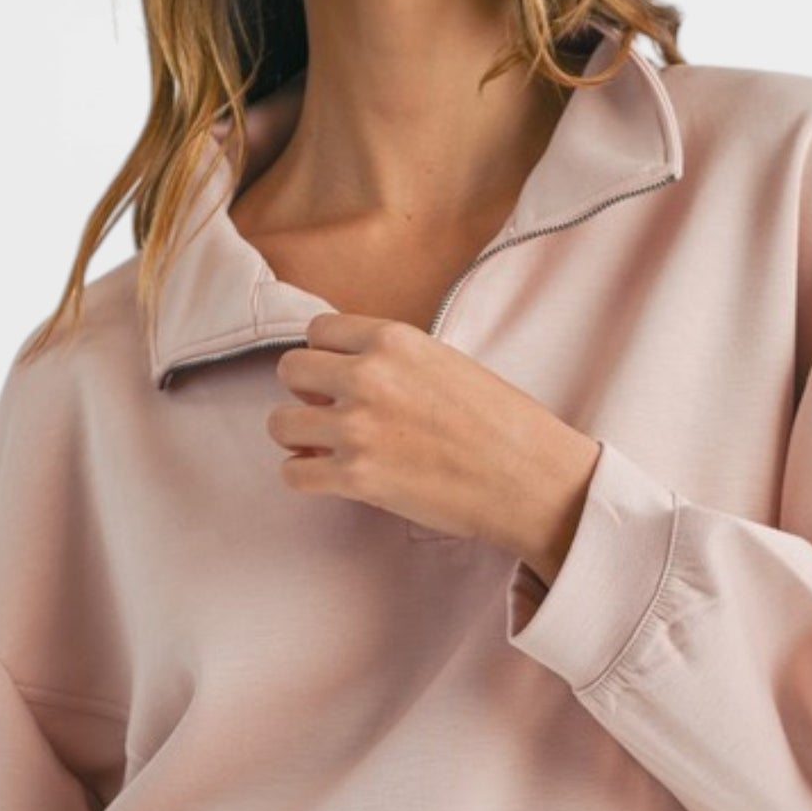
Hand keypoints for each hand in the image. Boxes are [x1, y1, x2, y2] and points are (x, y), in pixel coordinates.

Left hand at [266, 312, 600, 578]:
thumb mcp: (449, 363)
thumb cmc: (504, 425)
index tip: (338, 377)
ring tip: (328, 448)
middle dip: (306, 392)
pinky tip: (331, 477)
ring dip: (300, 437)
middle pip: (290, 370)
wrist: (531, 480)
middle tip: (331, 412)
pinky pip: (293, 473)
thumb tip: (349, 373)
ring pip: (280, 423)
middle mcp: (368, 376)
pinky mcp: (355, 477)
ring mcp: (357, 427)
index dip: (325, 356)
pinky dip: (306, 476)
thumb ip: (396, 361)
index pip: (317, 330)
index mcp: (394, 340)